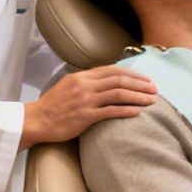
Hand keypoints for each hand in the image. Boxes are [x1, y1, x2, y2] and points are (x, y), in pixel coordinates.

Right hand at [21, 66, 157, 147]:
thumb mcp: (68, 86)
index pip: (112, 70)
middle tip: (154, 89)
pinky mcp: (85, 116)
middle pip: (119, 80)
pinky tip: (138, 112)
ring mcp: (85, 100)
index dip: (132, 74)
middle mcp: (85, 85)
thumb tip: (104, 81)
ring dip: (138, 96)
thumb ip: (86, 82)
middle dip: (140, 84)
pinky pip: (111, 111)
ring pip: (118, 94)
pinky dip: (126, 110)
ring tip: (152, 100)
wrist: (36, 120)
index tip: (145, 79)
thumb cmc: (53, 106)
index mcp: (82, 77)